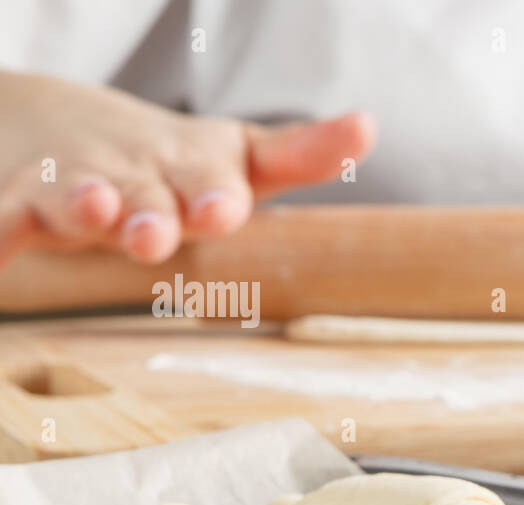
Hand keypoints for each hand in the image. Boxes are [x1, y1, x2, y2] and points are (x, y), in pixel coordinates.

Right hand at [0, 70, 375, 267]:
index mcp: (191, 163)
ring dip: (84, 204)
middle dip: (153, 208)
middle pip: (144, 190)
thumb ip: (302, 152)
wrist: (48, 123)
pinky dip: (2, 235)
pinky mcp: (17, 203)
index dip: (223, 187)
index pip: (218, 171)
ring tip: (94, 210)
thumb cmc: (167, 162)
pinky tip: (3, 245)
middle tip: (163, 226)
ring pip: (73, 196)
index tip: (235, 200)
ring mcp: (72, 185)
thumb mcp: (235, 155)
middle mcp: (133, 172)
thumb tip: (369, 124)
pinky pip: (6, 223)